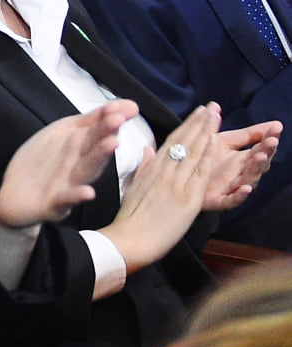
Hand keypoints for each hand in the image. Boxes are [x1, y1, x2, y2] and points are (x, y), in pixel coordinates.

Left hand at [0, 100, 137, 227]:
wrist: (15, 197)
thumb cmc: (43, 164)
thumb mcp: (63, 136)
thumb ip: (87, 122)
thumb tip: (117, 105)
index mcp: (79, 148)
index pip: (97, 130)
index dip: (110, 117)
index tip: (129, 106)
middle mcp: (79, 165)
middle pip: (94, 147)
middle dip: (106, 132)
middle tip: (118, 119)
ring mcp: (68, 184)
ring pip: (86, 170)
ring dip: (99, 157)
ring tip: (111, 143)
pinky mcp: (55, 204)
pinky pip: (67, 199)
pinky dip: (78, 196)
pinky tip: (88, 192)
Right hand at [101, 105, 218, 272]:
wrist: (129, 240)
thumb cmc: (129, 219)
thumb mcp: (133, 188)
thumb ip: (143, 168)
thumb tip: (147, 151)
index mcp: (151, 170)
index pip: (172, 142)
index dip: (186, 125)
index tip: (197, 113)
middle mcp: (164, 172)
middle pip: (184, 142)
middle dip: (198, 122)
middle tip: (211, 107)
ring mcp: (175, 184)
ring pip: (193, 152)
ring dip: (206, 132)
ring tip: (215, 115)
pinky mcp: (186, 198)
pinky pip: (199, 173)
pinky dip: (208, 156)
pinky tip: (215, 142)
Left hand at [202, 119, 279, 212]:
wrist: (183, 177)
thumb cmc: (207, 158)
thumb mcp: (226, 142)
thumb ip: (247, 134)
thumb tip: (274, 121)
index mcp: (244, 160)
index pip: (261, 149)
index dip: (269, 140)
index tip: (276, 128)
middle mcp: (242, 174)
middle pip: (258, 165)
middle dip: (266, 153)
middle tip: (271, 142)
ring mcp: (232, 188)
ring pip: (249, 180)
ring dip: (256, 170)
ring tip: (261, 157)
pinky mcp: (219, 200)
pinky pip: (232, 200)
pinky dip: (240, 196)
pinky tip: (246, 189)